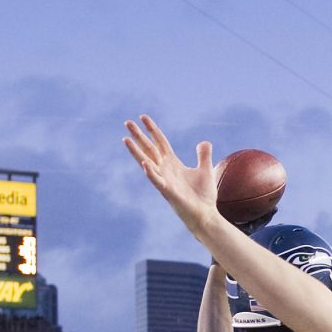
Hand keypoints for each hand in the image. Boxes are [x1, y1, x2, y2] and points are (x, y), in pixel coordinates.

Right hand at [122, 117, 219, 233]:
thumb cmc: (203, 196)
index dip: (152, 129)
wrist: (206, 215)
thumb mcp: (205, 170)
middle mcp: (165, 170)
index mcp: (173, 163)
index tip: (143, 117)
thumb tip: (204, 142)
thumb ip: (203, 155)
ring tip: (126, 139)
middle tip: (127, 122)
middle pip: (149, 149)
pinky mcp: (168, 192)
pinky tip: (145, 163)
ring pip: (147, 162)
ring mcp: (165, 181)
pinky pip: (157, 181)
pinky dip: (151, 172)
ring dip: (136, 151)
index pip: (160, 142)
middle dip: (139, 136)